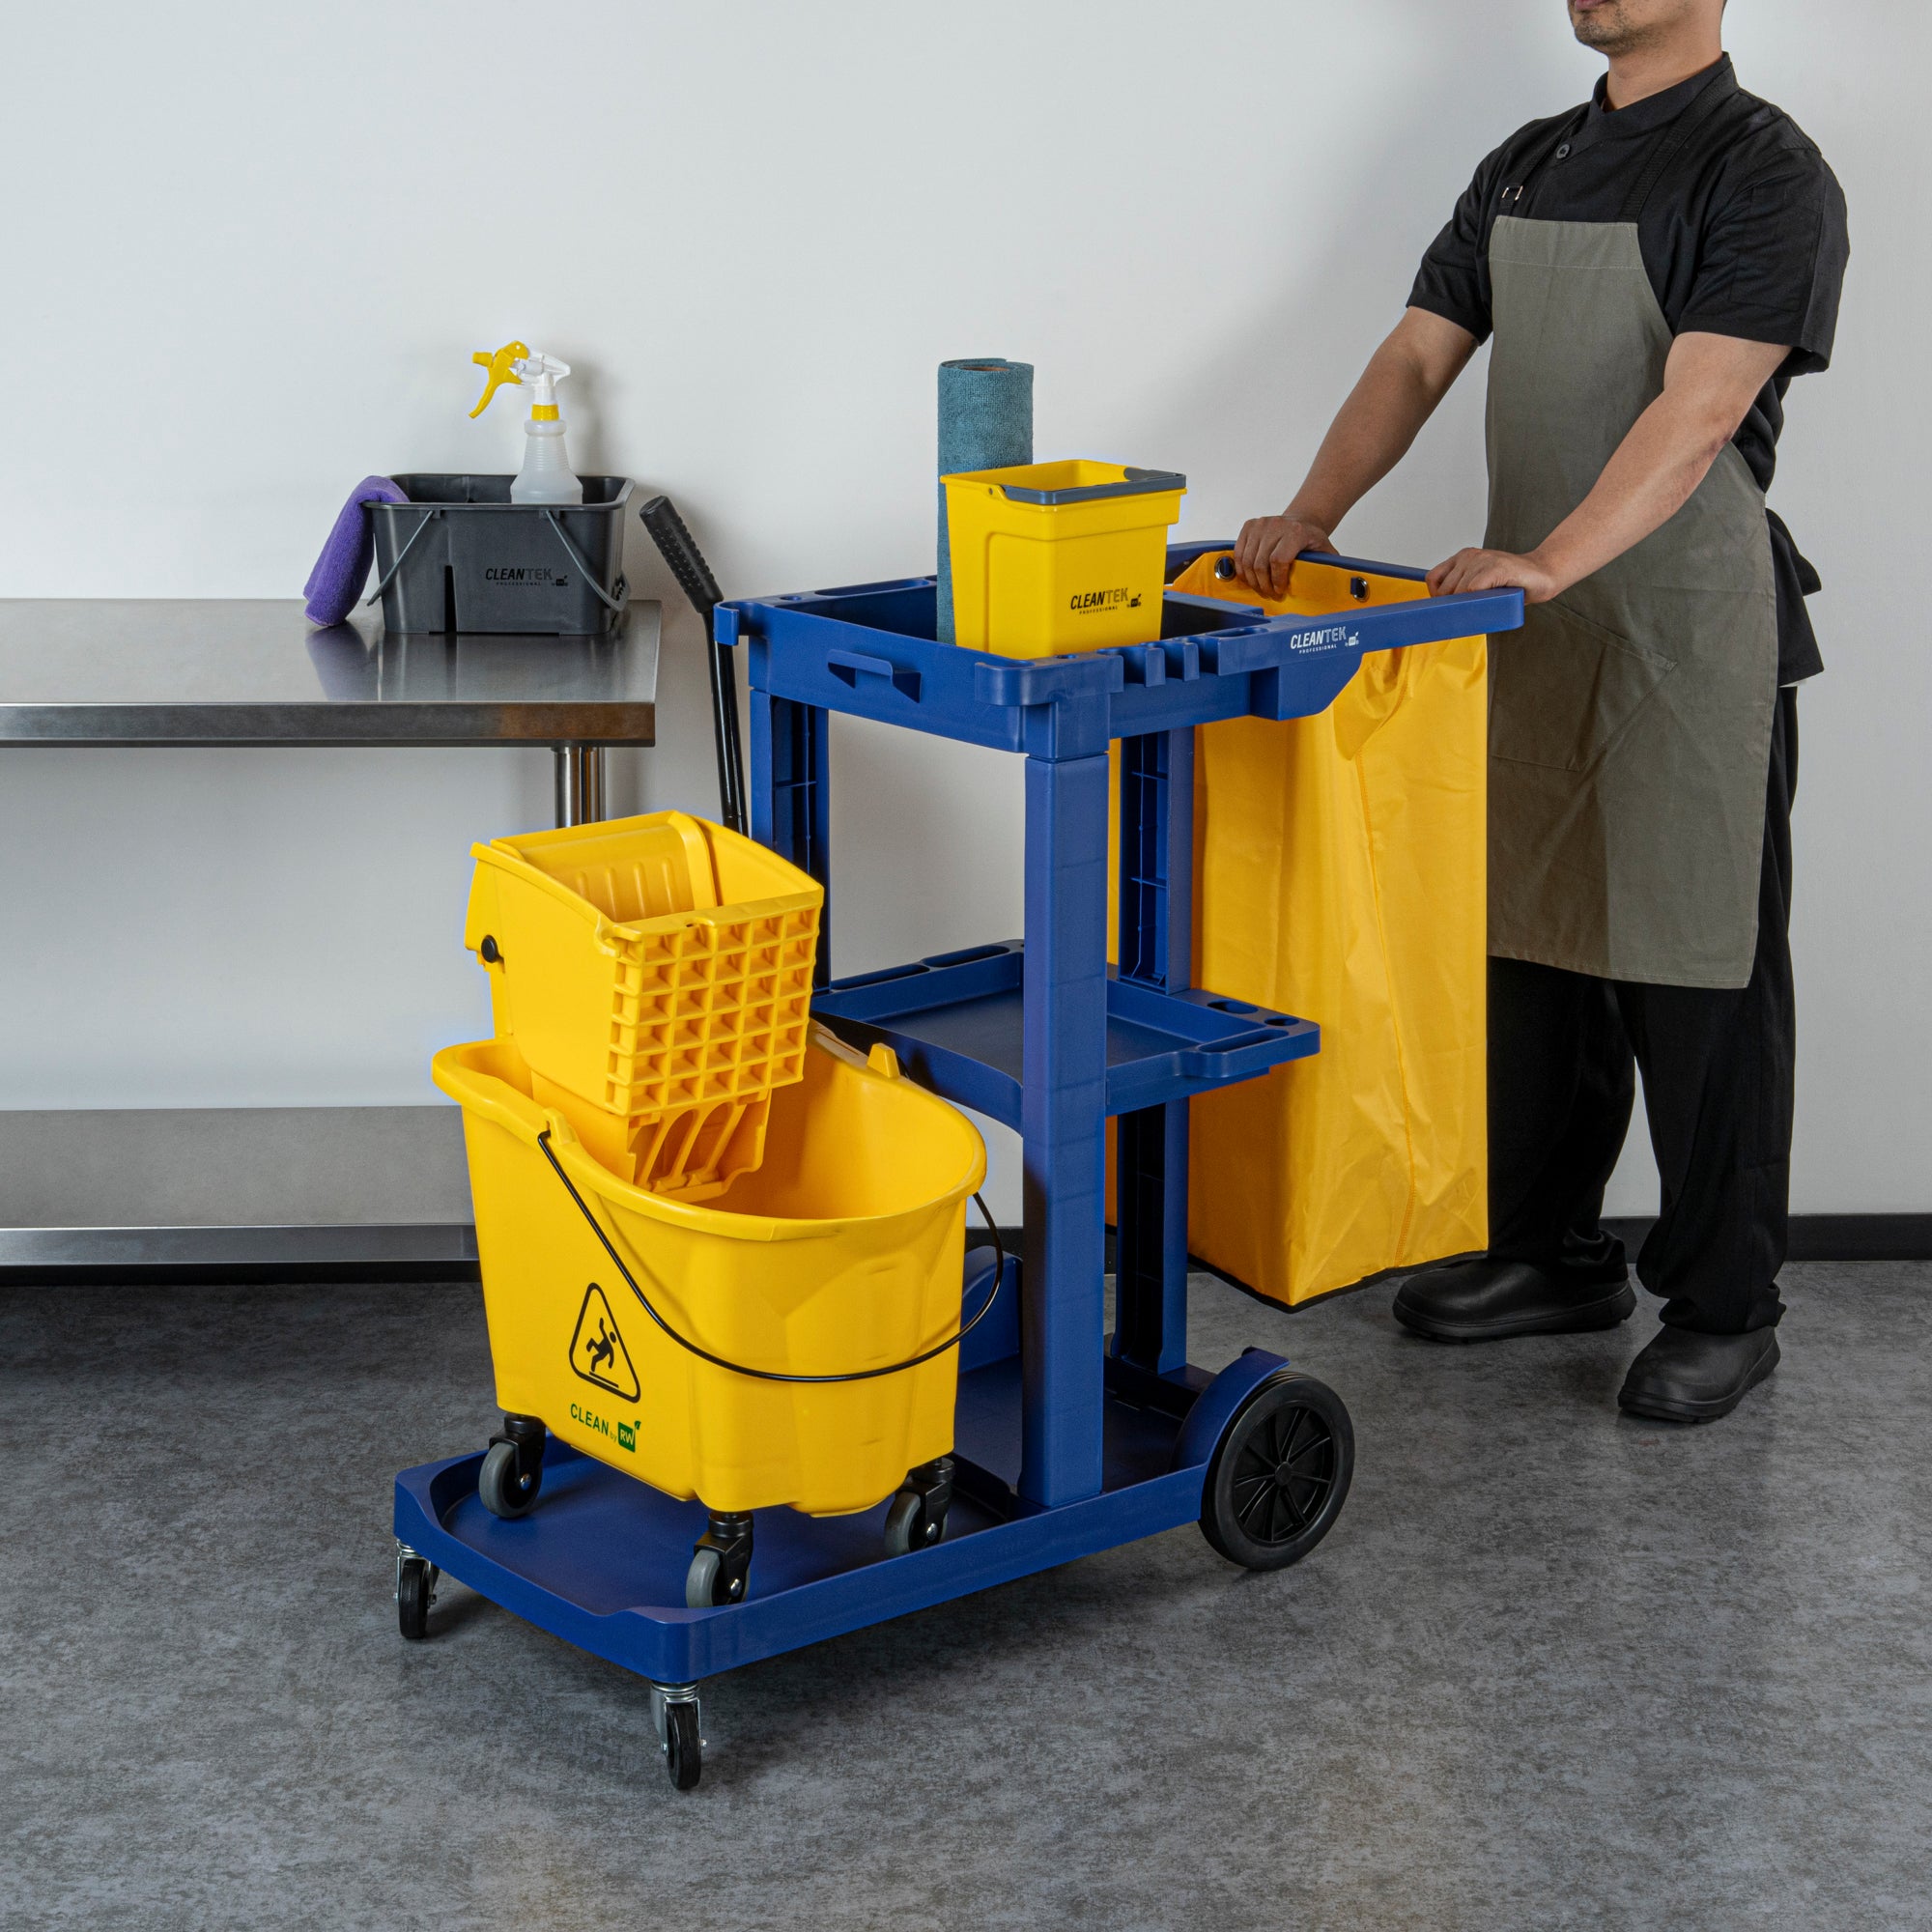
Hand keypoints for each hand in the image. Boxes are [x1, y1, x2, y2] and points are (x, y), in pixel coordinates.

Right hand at [1231, 513, 1334, 600]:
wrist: (1302, 520)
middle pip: (1259, 563)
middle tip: (1269, 593)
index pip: (1278, 560)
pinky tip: (1249, 577)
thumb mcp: (1325, 551)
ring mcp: (1260, 524)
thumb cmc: (1311, 539)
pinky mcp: (1249, 525)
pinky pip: (1238, 552)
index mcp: (1295, 531)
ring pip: (1246, 560)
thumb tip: (1338, 587)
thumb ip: (1328, 566)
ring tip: (1260, 587)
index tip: (1280, 590)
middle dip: (1263, 583)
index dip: (1277, 580)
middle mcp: (1276, 525)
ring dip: (1251, 579)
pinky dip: (1241, 568)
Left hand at [1426, 547, 1561, 602]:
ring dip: (1469, 606)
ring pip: (1459, 592)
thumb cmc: (1512, 585)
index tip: (1449, 610)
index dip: (1437, 599)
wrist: (1544, 574)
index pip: (1433, 579)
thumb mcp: (1480, 588)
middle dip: (1453, 607)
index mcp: (1462, 558)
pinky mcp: (1496, 566)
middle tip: (1471, 614)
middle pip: (1444, 590)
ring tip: (1485, 606)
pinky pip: (1474, 589)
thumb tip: (1441, 617)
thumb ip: (1462, 594)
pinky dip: (1478, 601)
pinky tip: (1491, 601)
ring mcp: (1483, 559)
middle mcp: (1469, 556)